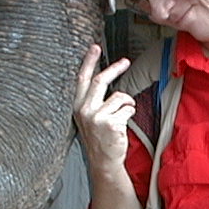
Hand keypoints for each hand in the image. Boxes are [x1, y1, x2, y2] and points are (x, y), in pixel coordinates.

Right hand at [73, 45, 134, 171]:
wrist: (103, 161)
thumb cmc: (99, 137)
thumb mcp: (90, 117)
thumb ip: (94, 99)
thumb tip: (105, 77)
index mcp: (78, 106)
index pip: (82, 79)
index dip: (88, 62)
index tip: (94, 47)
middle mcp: (85, 110)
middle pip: (101, 80)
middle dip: (115, 68)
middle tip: (126, 61)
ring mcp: (97, 117)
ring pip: (120, 96)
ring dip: (127, 103)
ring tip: (122, 116)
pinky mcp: (111, 123)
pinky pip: (128, 108)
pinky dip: (130, 113)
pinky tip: (123, 125)